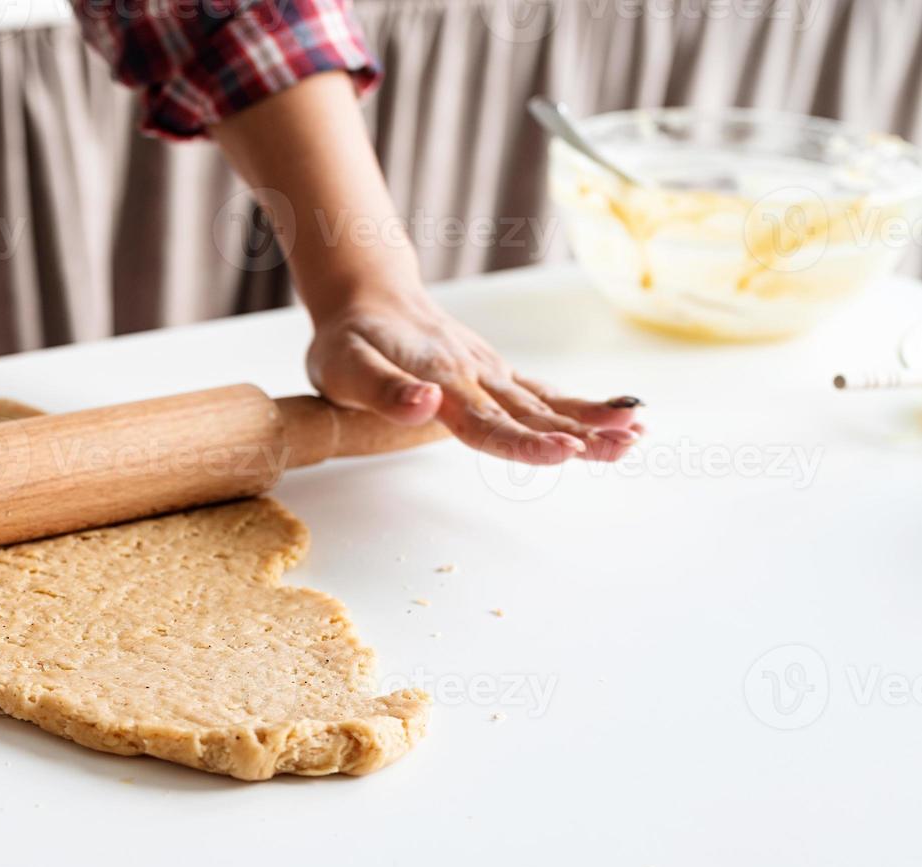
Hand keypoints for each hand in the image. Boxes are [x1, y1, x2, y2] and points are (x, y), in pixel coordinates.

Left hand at [307, 289, 642, 463]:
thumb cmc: (350, 339)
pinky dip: (580, 405)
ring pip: (547, 403)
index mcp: (442, 381)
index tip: (565, 451)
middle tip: (627, 446)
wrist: (367, 297)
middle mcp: (475, 376)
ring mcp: (489, 372)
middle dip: (582, 433)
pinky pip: (542, 392)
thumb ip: (383, 392)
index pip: (488, 422)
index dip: (525, 442)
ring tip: (638, 434)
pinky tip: (619, 415)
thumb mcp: (344, 366)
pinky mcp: (494, 372)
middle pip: (532, 414)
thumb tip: (426, 405)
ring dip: (593, 420)